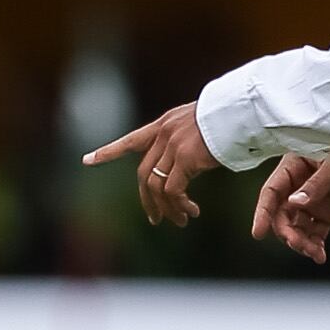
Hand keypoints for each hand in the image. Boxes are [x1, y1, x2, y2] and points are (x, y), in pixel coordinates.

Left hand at [83, 104, 219, 226]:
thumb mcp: (200, 124)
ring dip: (167, 208)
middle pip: (143, 174)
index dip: (109, 151)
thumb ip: (187, 138)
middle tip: (156, 219)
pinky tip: (192, 211)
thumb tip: (188, 159)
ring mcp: (172, 146)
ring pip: (157, 186)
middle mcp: (164, 134)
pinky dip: (180, 205)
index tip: (87, 160)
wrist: (242, 109)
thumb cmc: (230, 118)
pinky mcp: (185, 158)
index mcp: (165, 124)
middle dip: (148, 200)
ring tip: (181, 220)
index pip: (131, 140)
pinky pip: (174, 190)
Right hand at [255, 147, 329, 263]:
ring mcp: (311, 202)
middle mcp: (298, 186)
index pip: (271, 191)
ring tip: (315, 253)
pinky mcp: (325, 214)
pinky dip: (315, 245)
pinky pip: (314, 233)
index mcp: (294, 166)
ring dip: (301, 243)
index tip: (258, 232)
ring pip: (296, 228)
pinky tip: (320, 254)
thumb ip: (317, 184)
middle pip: (281, 215)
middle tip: (299, 244)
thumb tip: (296, 203)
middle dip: (287, 233)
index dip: (263, 212)